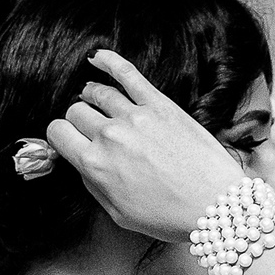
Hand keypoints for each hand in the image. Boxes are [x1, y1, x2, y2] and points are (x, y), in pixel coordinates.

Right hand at [47, 49, 241, 242]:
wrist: (216, 205)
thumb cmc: (171, 216)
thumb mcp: (120, 214)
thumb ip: (94, 186)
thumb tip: (83, 163)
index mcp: (95, 164)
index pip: (58, 132)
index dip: (62, 137)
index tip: (72, 141)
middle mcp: (110, 135)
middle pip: (76, 111)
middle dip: (80, 121)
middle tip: (93, 130)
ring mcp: (135, 116)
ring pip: (97, 92)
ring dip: (93, 97)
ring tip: (97, 102)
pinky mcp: (160, 105)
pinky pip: (127, 73)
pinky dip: (108, 61)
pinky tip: (97, 58)